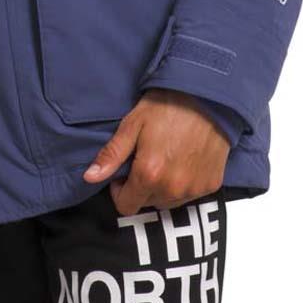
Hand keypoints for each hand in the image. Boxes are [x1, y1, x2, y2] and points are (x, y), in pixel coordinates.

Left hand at [81, 88, 230, 215]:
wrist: (207, 95)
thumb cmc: (167, 105)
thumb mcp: (132, 124)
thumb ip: (111, 155)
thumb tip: (90, 177)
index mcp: (149, 174)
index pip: (126, 206)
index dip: (120, 190)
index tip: (124, 172)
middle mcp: (173, 188)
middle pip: (147, 203)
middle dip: (141, 186)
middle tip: (146, 158)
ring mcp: (194, 188)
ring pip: (169, 201)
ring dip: (163, 187)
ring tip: (166, 157)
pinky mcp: (212, 184)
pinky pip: (190, 194)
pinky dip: (184, 183)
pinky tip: (184, 159)